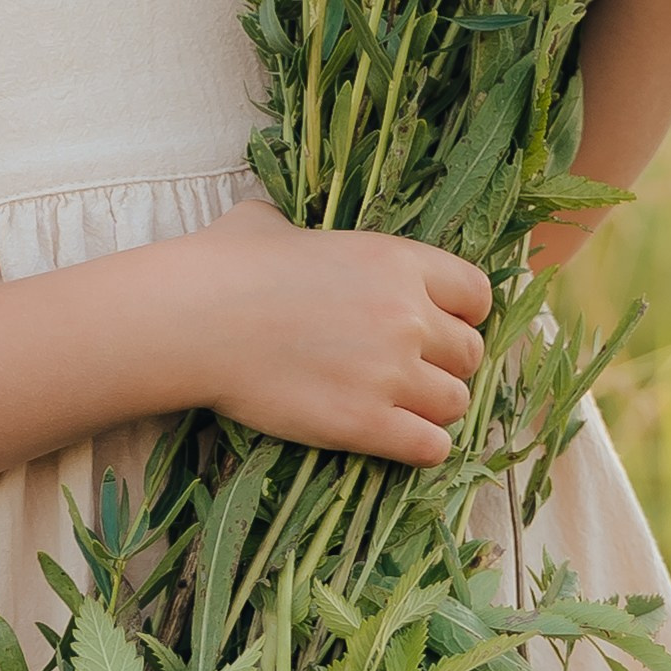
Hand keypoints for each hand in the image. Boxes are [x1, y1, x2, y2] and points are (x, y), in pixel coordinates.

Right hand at [175, 197, 491, 465]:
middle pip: (470, 353)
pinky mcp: (364, 422)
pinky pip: (430, 446)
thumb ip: (300, 229)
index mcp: (397, 261)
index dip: (462, 314)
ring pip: (456, 403)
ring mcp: (389, 372)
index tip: (438, 327)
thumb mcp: (274, 223)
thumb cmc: (226, 264)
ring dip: (433, 408)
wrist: (193, 319)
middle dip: (445, 364)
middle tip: (410, 371)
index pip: (477, 294)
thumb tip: (279, 227)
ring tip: (400, 407)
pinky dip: (420, 446)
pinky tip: (394, 436)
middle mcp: (406, 315)